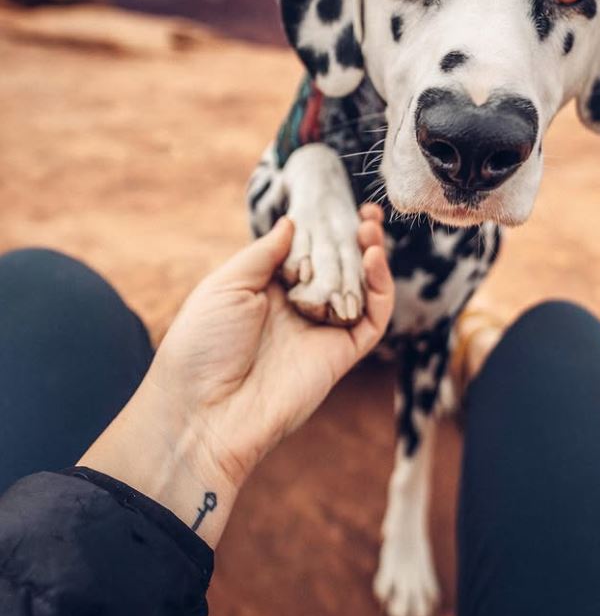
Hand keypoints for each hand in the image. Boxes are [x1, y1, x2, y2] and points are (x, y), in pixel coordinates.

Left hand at [80, 205, 392, 546]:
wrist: (202, 412)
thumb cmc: (201, 344)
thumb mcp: (226, 284)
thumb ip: (264, 253)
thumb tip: (292, 222)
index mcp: (266, 290)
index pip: (305, 251)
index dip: (321, 228)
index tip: (332, 203)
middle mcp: (297, 308)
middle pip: (338, 266)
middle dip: (352, 238)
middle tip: (366, 212)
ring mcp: (321, 331)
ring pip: (360, 289)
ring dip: (371, 256)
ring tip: (372, 227)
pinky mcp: (341, 354)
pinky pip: (371, 319)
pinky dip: (380, 289)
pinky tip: (373, 258)